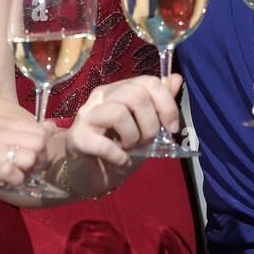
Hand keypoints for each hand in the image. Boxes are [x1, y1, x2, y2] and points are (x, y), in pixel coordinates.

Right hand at [0, 116, 53, 209]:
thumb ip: (22, 135)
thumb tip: (51, 125)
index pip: (40, 130)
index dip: (43, 149)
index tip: (33, 161)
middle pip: (40, 143)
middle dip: (39, 161)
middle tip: (26, 172)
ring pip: (29, 157)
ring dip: (27, 173)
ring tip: (13, 178)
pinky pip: (13, 173)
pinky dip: (15, 182)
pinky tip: (4, 183)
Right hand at [63, 74, 182, 197]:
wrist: (89, 174)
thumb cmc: (118, 148)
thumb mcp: (144, 127)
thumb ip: (159, 104)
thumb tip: (176, 79)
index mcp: (119, 90)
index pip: (148, 82)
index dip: (167, 104)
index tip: (172, 127)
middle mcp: (101, 97)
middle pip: (136, 95)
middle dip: (150, 123)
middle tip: (146, 141)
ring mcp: (86, 115)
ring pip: (119, 113)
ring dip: (132, 137)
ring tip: (130, 148)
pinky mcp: (77, 137)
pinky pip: (103, 143)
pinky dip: (119, 156)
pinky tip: (122, 162)